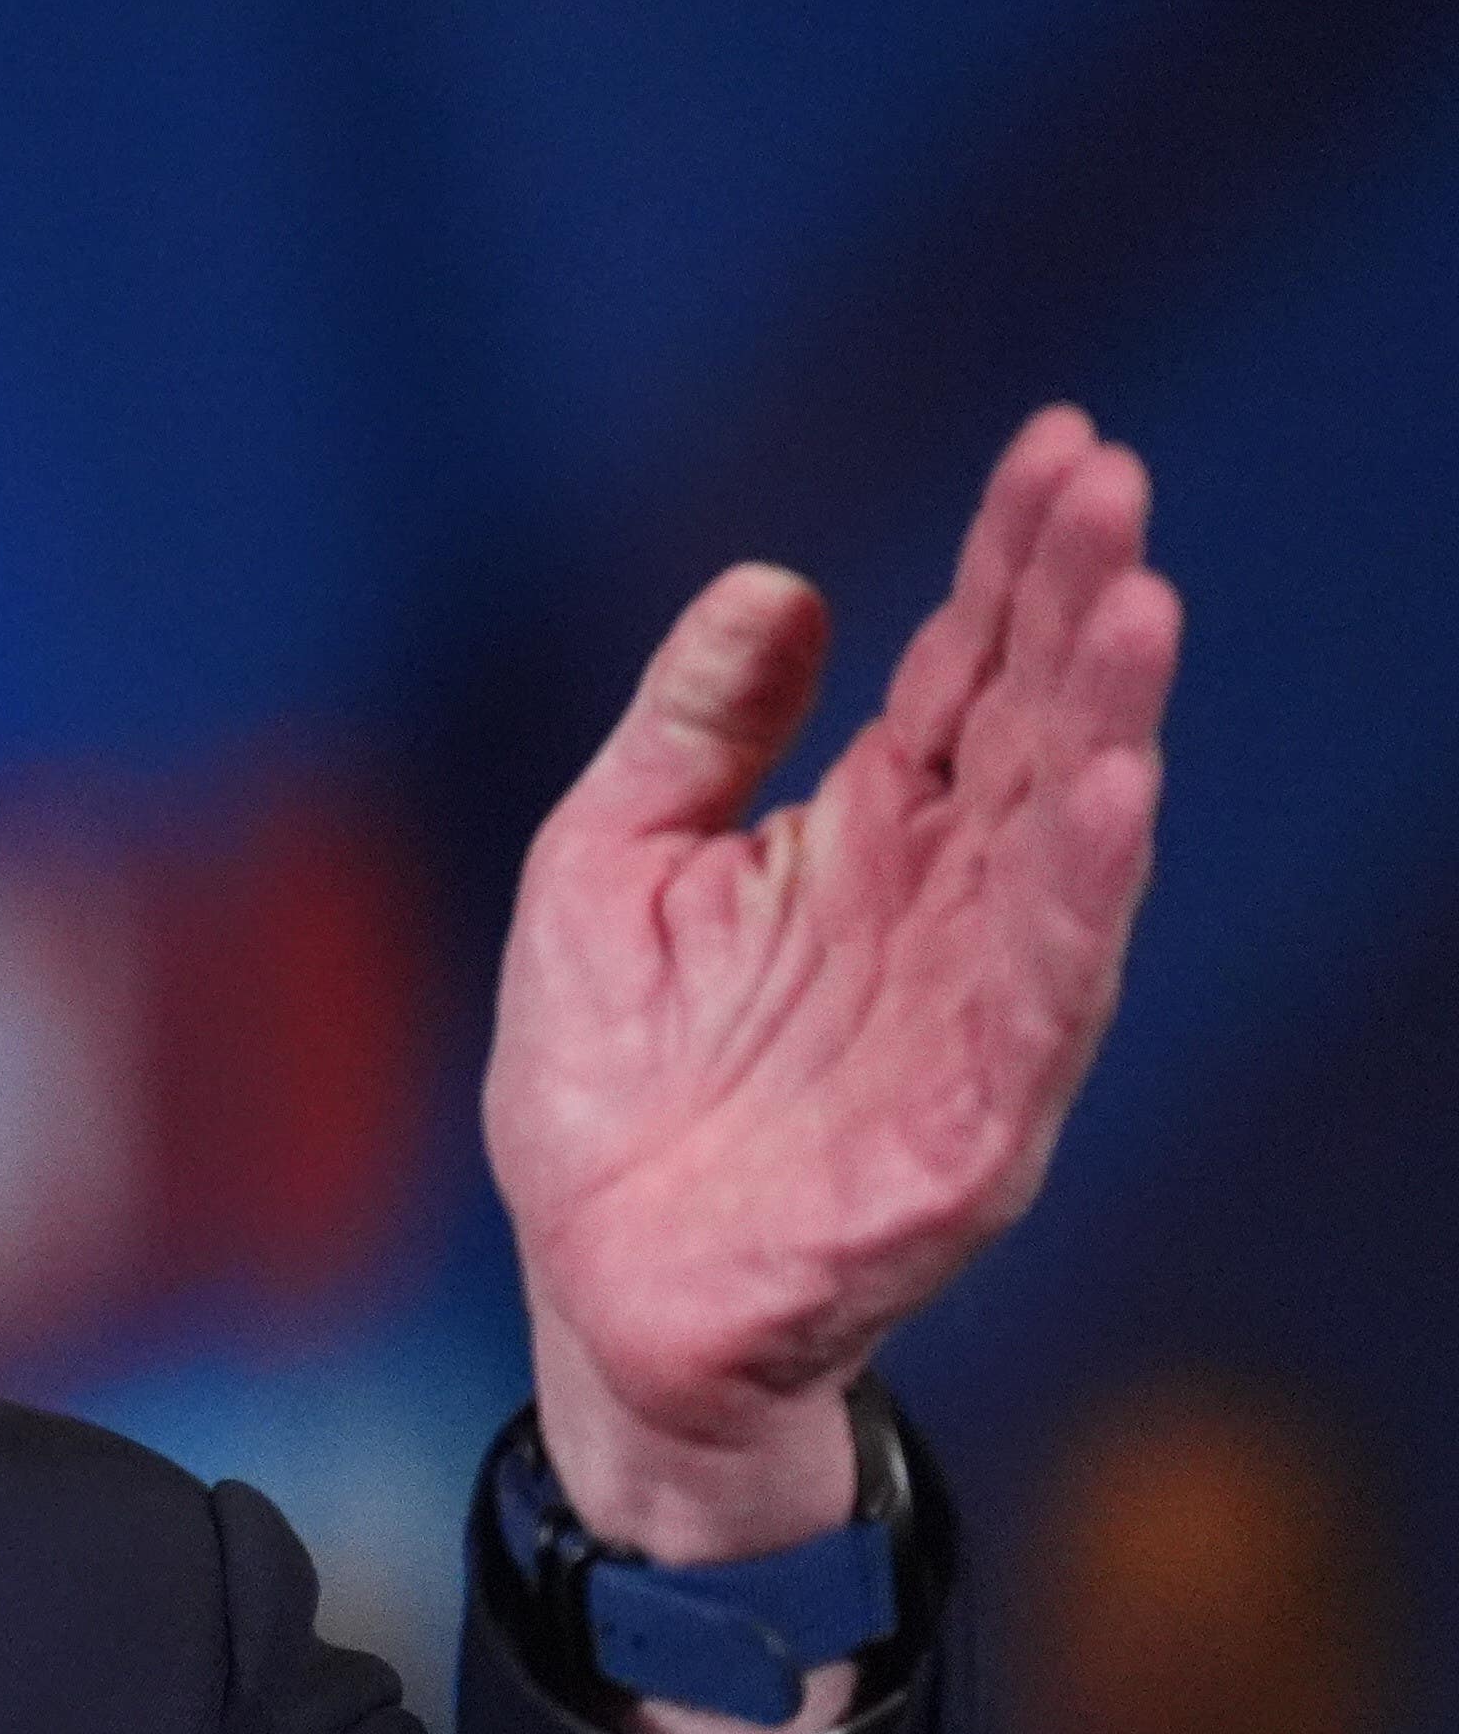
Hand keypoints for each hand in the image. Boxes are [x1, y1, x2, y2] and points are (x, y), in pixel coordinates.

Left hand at [487, 407, 1176, 1627]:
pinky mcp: (967, 1130)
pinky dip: (1079, 899)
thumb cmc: (610, 1085)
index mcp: (864, 839)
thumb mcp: (607, 865)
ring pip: (1061, 850)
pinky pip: (1040, 1000)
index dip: (1013, 561)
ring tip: (1140, 607)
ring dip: (1106, 726)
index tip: (1063, 443)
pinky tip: (1113, 794)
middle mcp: (940, 911)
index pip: (961, 670)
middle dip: (1077, 608)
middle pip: (1029, 730)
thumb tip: (777, 580)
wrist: (593, 1291)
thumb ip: (692, 731)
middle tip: (1115, 481)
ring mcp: (966, 1018)